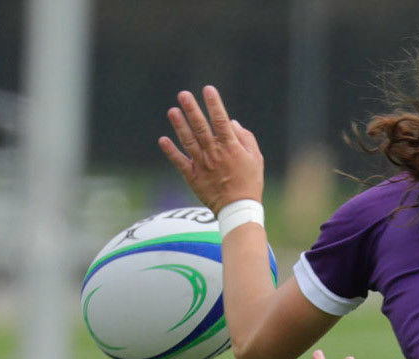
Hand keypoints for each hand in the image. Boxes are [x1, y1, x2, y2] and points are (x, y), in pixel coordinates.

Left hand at [158, 86, 263, 212]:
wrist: (238, 209)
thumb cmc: (250, 183)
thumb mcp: (256, 159)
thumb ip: (246, 138)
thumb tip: (232, 122)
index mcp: (230, 147)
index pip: (221, 121)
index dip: (214, 104)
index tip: (208, 89)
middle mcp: (214, 153)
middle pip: (201, 128)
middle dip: (192, 110)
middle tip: (183, 95)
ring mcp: (202, 165)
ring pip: (188, 142)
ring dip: (179, 126)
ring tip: (172, 111)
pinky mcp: (193, 177)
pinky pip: (179, 163)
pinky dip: (171, 152)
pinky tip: (163, 140)